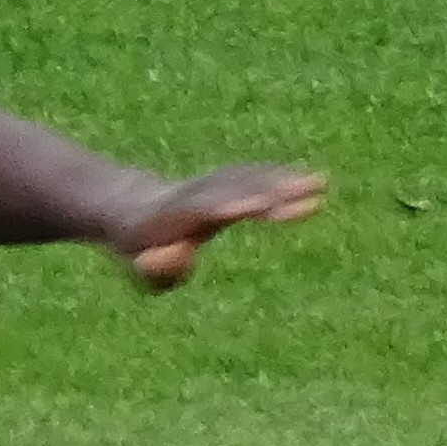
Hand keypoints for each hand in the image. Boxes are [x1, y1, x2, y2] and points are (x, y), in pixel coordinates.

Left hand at [107, 162, 325, 290]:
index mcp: (171, 215)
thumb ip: (160, 269)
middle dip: (264, 189)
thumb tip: (180, 253)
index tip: (253, 206)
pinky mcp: (224, 180)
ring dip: (280, 179)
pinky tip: (312, 181)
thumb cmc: (139, 250)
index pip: (201, 207)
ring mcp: (209, 183)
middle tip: (302, 190)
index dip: (226, 204)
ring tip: (318, 184)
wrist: (129, 206)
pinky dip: (280, 176)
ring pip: (246, 177)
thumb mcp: (142, 270)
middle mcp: (193, 192)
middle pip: (231, 187)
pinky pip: (254, 175)